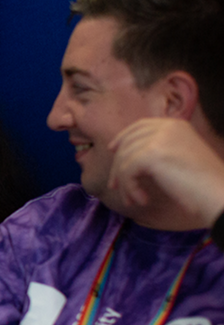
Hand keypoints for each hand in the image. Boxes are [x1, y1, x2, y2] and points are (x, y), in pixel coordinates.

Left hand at [109, 118, 223, 229]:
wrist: (218, 195)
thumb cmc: (201, 185)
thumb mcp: (179, 157)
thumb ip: (157, 150)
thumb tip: (123, 153)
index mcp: (176, 125)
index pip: (140, 126)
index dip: (123, 137)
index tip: (112, 150)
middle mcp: (167, 127)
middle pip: (128, 143)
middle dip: (118, 166)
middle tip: (114, 187)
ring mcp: (159, 138)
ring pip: (124, 160)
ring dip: (125, 184)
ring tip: (134, 200)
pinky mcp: (151, 154)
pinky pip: (126, 171)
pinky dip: (130, 189)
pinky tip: (142, 200)